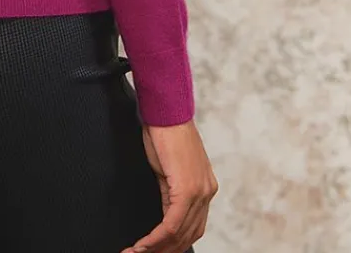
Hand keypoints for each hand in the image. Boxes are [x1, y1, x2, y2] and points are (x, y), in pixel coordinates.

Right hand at [120, 119, 217, 252]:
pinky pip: (172, 223)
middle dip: (164, 250)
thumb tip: (164, 214)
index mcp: (205, 187)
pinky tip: (143, 245)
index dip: (172, 243)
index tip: (152, 249)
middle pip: (188, 235)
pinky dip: (156, 237)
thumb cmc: (164, 133)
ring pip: (180, 233)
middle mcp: (207, 192)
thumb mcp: (168, 170)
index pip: (192, 226)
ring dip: (157, 247)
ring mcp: (200, 191)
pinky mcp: (188, 189)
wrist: (166, 111)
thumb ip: (171, 193)